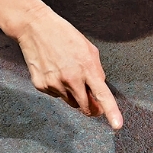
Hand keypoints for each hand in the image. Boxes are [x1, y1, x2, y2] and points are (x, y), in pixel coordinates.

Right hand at [15, 4, 122, 128]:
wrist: (35, 28)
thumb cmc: (65, 36)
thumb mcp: (89, 50)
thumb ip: (97, 72)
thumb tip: (98, 92)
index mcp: (87, 69)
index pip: (102, 94)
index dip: (111, 111)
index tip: (117, 125)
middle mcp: (71, 79)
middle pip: (85, 106)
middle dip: (91, 108)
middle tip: (94, 105)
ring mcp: (54, 83)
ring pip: (70, 102)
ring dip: (74, 95)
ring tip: (68, 74)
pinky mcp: (41, 85)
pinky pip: (56, 95)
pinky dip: (58, 88)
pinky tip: (55, 72)